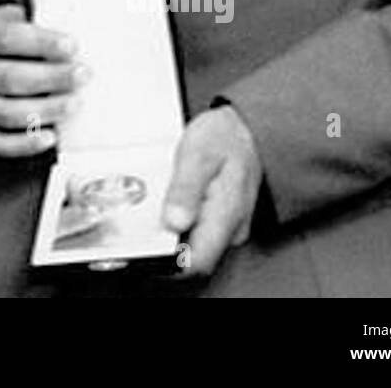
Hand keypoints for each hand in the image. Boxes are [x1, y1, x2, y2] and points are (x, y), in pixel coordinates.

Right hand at [0, 4, 80, 156]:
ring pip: (8, 114)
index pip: (7, 39)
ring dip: (48, 111)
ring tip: (74, 103)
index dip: (42, 44)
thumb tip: (61, 32)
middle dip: (53, 78)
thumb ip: (19, 22)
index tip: (71, 46)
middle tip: (82, 75)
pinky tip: (49, 136)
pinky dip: (25, 144)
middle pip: (11, 79)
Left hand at [160, 106, 262, 275]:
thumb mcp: (198, 154)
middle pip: (192, 256)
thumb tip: (174, 222)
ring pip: (194, 244)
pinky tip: (171, 202)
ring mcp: (228, 227)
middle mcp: (231, 229)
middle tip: (147, 215)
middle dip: (165, 244)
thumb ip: (185, 189)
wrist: (246, 127)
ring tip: (159, 203)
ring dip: (171, 233)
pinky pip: (197, 232)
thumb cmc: (224, 136)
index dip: (169, 262)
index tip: (145, 245)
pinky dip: (180, 222)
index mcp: (226, 216)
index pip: (197, 262)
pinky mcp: (222, 221)